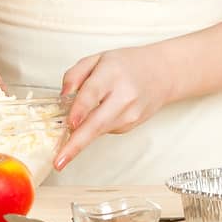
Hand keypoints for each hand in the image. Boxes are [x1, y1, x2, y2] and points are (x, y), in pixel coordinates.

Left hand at [53, 45, 175, 170]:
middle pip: (97, 124)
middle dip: (76, 145)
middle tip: (59, 162)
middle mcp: (123, 97)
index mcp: (111, 74)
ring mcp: (129, 115)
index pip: (93, 93)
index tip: (70, 123)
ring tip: (66, 139)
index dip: (81, 109)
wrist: (161, 74)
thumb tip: (62, 97)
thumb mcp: (97, 59)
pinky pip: (103, 130)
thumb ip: (75, 75)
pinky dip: (93, 127)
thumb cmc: (126, 65)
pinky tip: (99, 114)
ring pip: (98, 131)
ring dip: (79, 138)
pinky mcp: (129, 126)